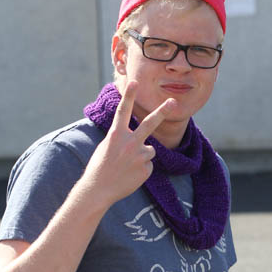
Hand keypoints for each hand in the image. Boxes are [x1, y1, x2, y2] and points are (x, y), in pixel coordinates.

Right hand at [82, 81, 175, 205]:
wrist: (98, 190)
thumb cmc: (100, 167)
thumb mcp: (106, 146)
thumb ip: (122, 138)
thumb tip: (141, 140)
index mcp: (116, 135)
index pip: (123, 111)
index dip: (129, 95)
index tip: (134, 81)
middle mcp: (129, 143)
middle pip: (150, 124)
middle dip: (162, 111)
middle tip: (173, 102)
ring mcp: (139, 156)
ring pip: (150, 150)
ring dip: (142, 156)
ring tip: (127, 166)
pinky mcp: (146, 169)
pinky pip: (148, 165)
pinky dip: (141, 169)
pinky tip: (130, 175)